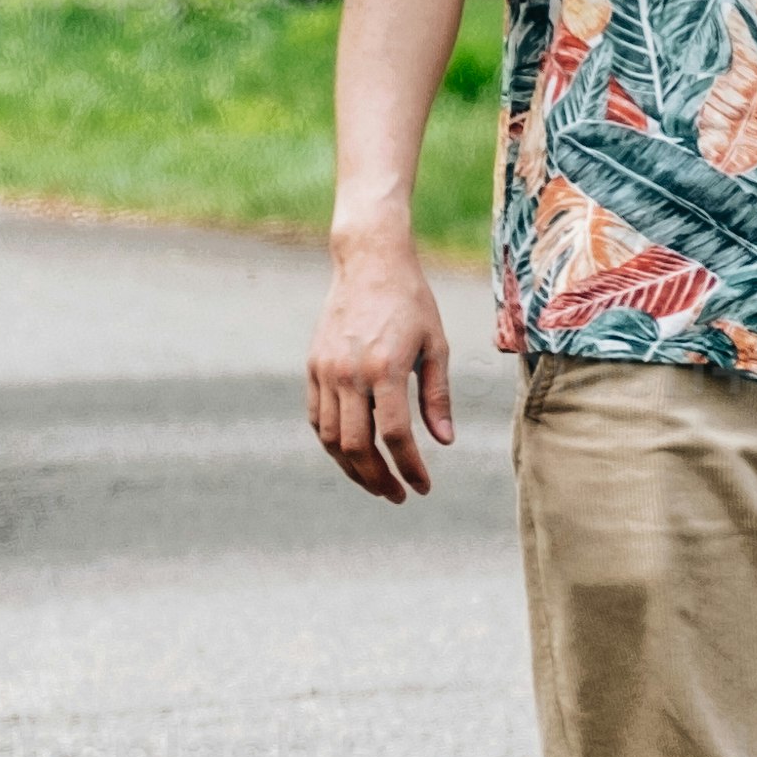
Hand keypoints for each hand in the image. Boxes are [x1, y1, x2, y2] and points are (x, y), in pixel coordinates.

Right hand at [311, 229, 461, 499]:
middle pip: (357, 446)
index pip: (395, 436)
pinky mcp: (313, 366)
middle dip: (378, 479)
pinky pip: (317, 418)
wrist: (370, 261)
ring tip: (374, 482)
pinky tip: (351, 454)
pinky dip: (332, 443)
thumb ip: (437, 396)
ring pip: (331, 438)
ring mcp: (325, 371)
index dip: (410, 468)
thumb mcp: (435, 346)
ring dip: (352, 468)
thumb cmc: (411, 301)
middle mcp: (349, 373)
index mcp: (385, 368)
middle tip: (397, 496)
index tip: (423, 487)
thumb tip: (444, 441)